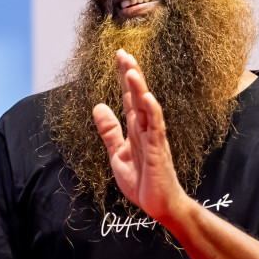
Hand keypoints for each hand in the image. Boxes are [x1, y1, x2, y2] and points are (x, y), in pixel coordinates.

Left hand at [92, 49, 191, 223]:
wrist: (159, 206)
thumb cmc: (143, 181)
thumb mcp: (118, 154)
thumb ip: (110, 131)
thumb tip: (99, 106)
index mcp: (135, 128)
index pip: (128, 97)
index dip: (123, 77)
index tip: (119, 55)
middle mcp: (145, 128)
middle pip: (137, 96)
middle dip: (130, 74)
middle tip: (123, 52)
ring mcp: (153, 138)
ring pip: (146, 108)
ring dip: (139, 89)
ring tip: (131, 70)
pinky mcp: (158, 150)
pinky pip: (156, 128)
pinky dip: (152, 112)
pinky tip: (148, 98)